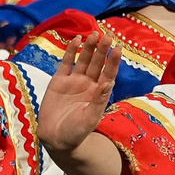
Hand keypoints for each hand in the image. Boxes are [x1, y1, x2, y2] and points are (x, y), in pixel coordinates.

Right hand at [37, 32, 117, 158]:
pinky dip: (71, 52)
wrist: (56, 140)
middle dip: (103, 50)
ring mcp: (73, 82)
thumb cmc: (76, 133)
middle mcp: (88, 85)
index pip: (109, 73)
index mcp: (99, 94)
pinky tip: (76, 40)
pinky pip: (66, 63)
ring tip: (94, 34)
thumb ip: (99, 100)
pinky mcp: (59, 81)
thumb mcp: (90, 118)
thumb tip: (109, 81)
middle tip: (108, 35)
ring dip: (89, 47)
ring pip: (83, 60)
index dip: (113, 61)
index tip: (119, 48)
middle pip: (97, 63)